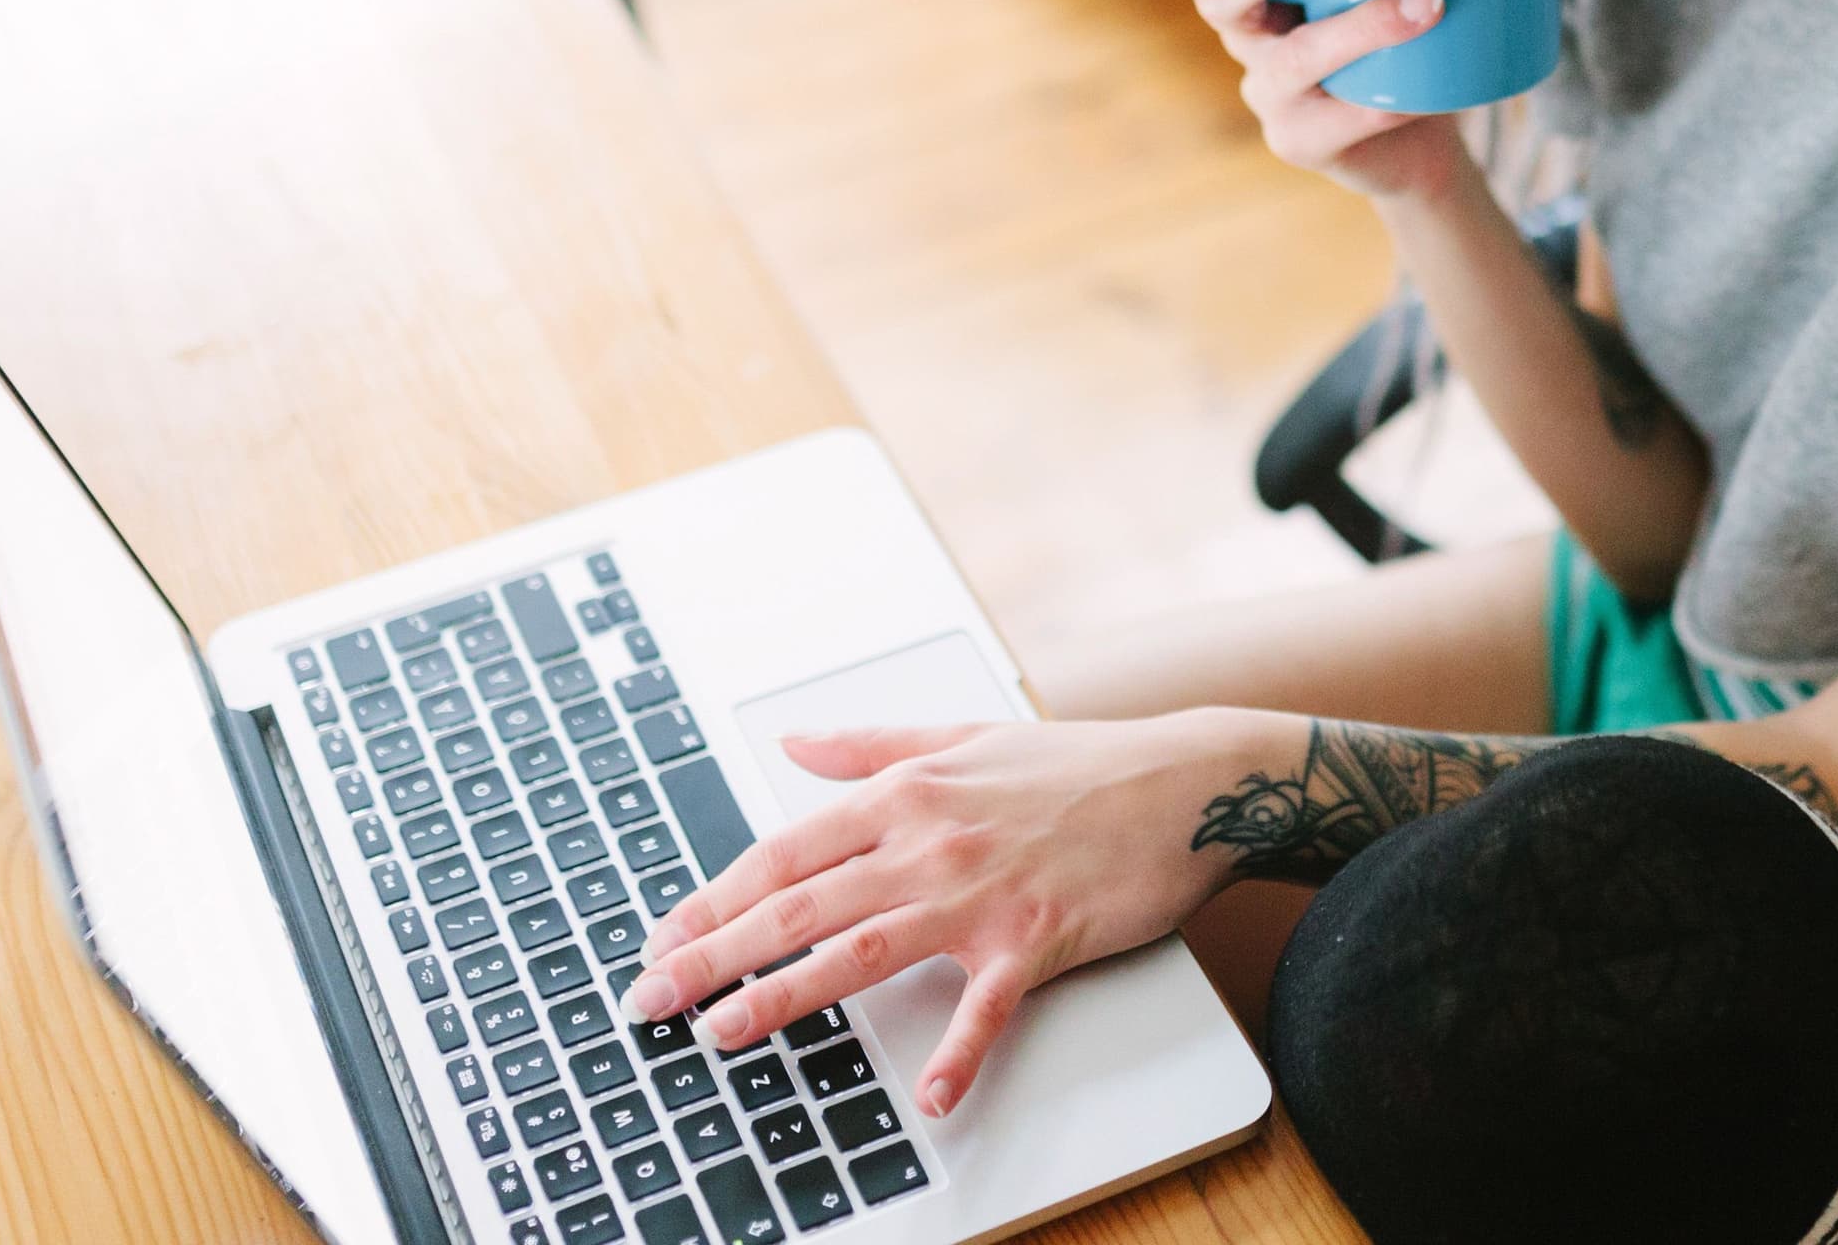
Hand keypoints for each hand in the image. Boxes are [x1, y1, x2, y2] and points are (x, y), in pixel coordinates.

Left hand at [620, 710, 1270, 1117]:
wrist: (1185, 783)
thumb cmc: (1078, 765)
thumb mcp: (962, 736)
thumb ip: (869, 745)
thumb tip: (793, 741)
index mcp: (905, 794)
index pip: (783, 851)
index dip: (714, 897)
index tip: (664, 936)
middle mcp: (929, 841)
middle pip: (798, 904)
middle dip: (713, 953)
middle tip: (651, 997)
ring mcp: (981, 893)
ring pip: (861, 948)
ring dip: (785, 994)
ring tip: (725, 1033)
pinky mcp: (1038, 937)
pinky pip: (988, 1006)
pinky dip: (960, 1055)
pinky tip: (931, 1100)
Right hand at [1192, 0, 1470, 203]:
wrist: (1415, 138)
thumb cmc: (1407, 33)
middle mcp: (1248, 31)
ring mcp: (1268, 92)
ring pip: (1289, 60)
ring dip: (1356, 27)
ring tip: (1427, 1)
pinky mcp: (1300, 142)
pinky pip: (1333, 123)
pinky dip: (1382, 104)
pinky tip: (1421, 91)